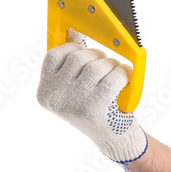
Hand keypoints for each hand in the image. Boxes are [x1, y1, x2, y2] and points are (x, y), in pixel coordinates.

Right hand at [37, 27, 147, 171]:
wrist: (113, 140)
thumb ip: (71, 66)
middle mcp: (54, 98)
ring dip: (112, 65)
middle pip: (79, 57)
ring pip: (97, 65)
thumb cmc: (97, 107)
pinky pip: (112, 76)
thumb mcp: (76, 90)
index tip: (86, 53)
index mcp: (45, 92)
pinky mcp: (93, 108)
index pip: (53, 55)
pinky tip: (125, 80)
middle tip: (106, 66)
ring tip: (116, 73)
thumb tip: (72, 31)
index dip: (74, 48)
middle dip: (97, 56)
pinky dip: (123, 74)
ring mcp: (73, 103)